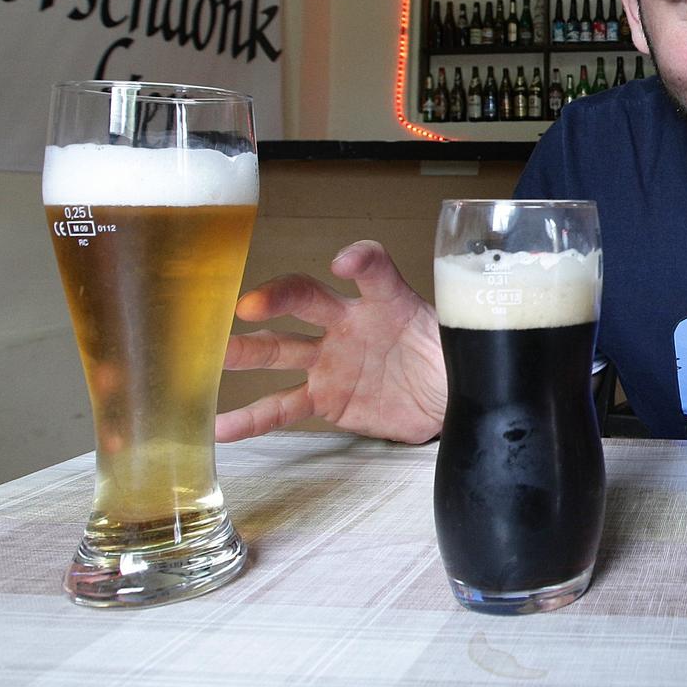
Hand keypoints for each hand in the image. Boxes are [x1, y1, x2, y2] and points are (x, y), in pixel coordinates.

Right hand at [217, 241, 446, 443]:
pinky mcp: (324, 398)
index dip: (361, 261)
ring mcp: (330, 360)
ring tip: (214, 355)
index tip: (346, 262)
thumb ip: (452, 317)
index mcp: (383, 301)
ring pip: (280, 349)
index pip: (372, 270)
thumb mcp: (456, 333)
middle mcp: (347, 323)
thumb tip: (471, 305)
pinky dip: (252, 418)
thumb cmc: (451, 359)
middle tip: (249, 305)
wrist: (448, 404)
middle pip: (306, 300)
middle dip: (277, 298)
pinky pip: (283, 406)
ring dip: (246, 351)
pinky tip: (221, 425)